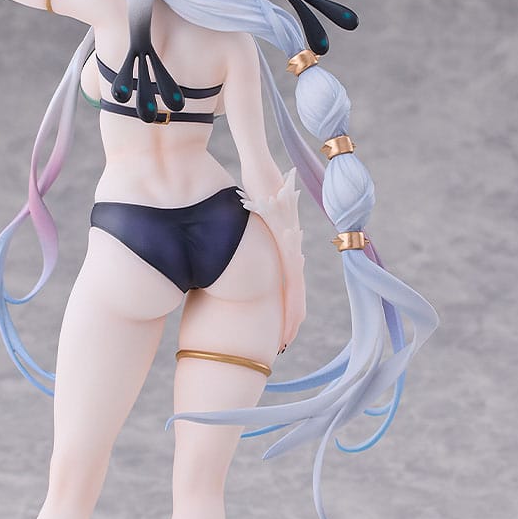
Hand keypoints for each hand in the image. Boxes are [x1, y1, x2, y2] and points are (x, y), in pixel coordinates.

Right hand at [239, 169, 305, 352]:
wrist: (263, 175)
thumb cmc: (251, 190)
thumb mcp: (246, 217)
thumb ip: (242, 232)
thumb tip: (222, 238)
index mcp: (280, 248)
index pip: (285, 283)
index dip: (284, 305)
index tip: (278, 326)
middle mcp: (289, 252)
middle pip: (293, 293)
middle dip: (290, 319)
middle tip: (283, 342)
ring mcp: (290, 252)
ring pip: (295, 294)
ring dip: (290, 320)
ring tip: (285, 341)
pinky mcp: (288, 250)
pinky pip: (292, 286)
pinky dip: (291, 308)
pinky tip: (287, 324)